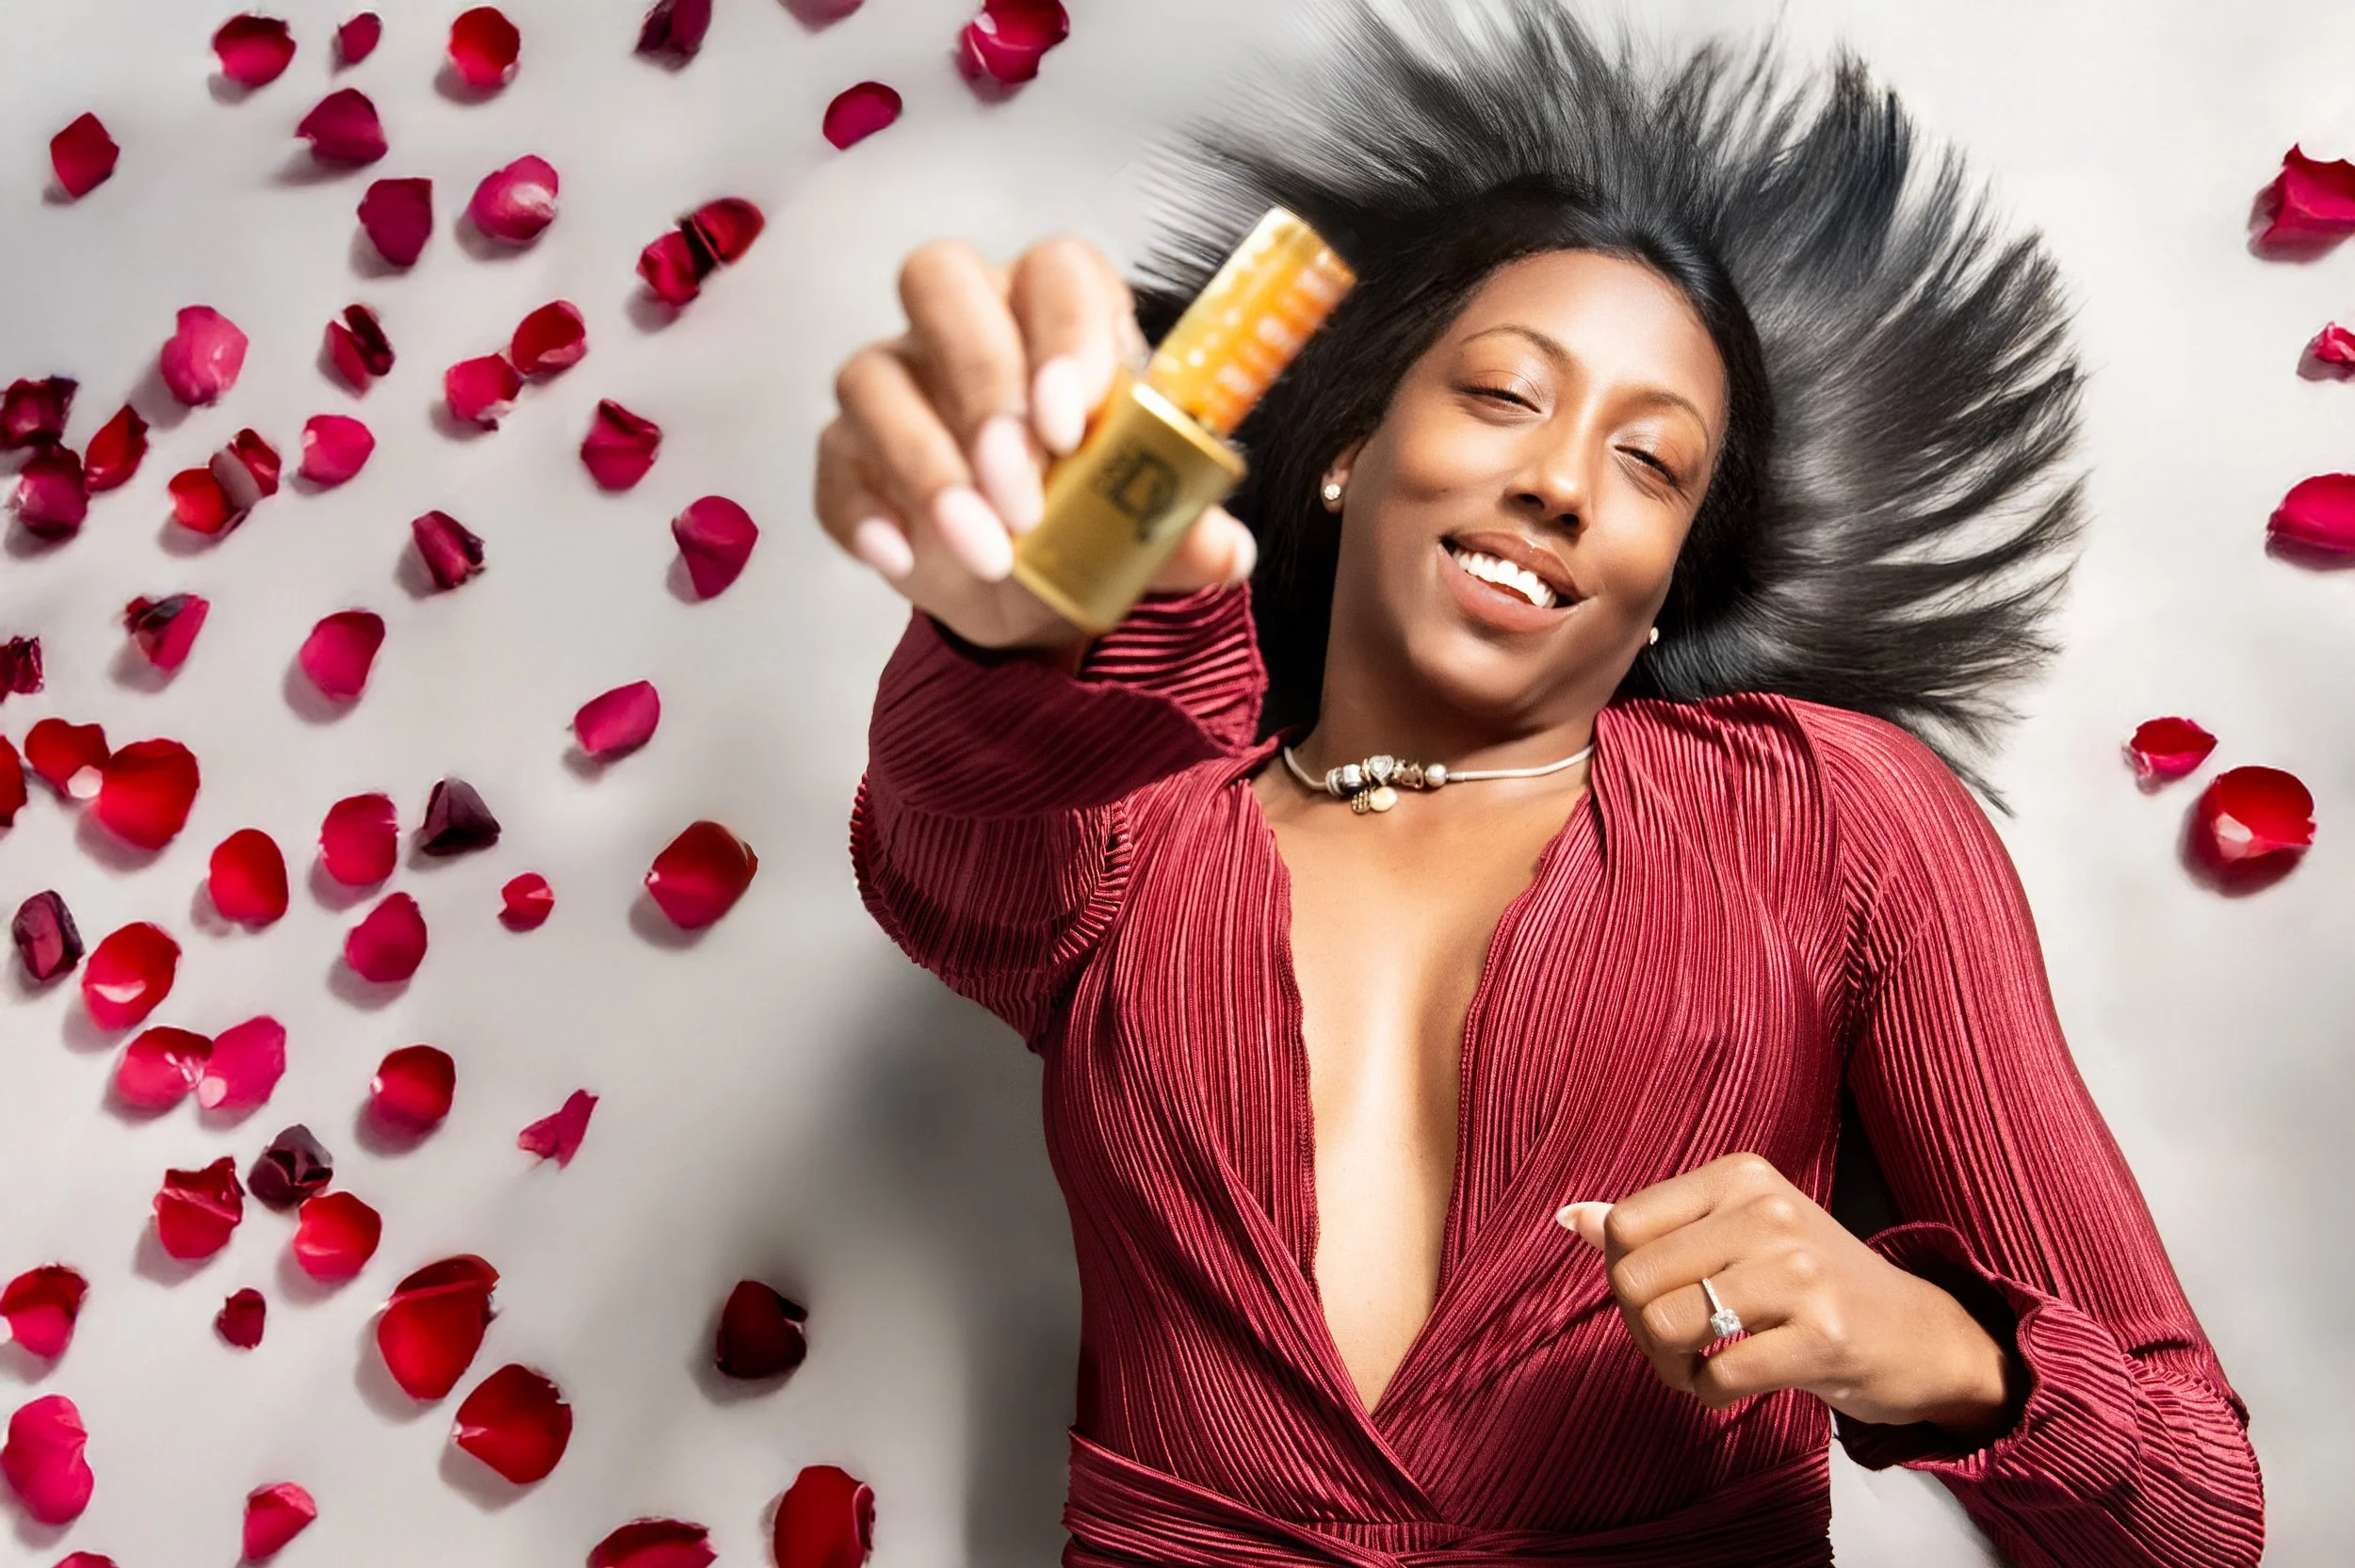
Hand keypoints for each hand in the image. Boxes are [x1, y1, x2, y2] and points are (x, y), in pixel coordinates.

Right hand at [813, 234, 1258, 653]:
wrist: (1031, 589)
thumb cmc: (1092, 518)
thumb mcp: (1149, 531)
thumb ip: (1182, 529)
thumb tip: (1227, 552)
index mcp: (1059, 316)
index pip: (1058, 270)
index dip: (1063, 331)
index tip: (1074, 422)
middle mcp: (968, 326)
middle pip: (940, 280)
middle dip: (983, 385)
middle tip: (1022, 491)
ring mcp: (899, 382)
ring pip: (872, 372)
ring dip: (928, 464)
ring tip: (984, 552)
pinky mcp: (848, 454)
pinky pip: (833, 462)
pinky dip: (864, 512)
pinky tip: (904, 559)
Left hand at [1557, 1153, 2020, 1439]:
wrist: (1919, 1333)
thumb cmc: (1811, 1282)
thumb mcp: (1736, 1232)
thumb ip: (1656, 1226)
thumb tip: (1568, 1216)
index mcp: (1740, 1176)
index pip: (1623, 1226)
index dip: (1622, 1276)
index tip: (1658, 1297)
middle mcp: (1769, 1211)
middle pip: (1633, 1279)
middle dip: (1640, 1329)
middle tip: (1677, 1346)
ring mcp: (1799, 1271)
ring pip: (1666, 1325)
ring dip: (1671, 1366)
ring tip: (1701, 1367)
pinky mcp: (1824, 1335)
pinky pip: (1718, 1375)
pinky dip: (1709, 1393)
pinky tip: (1732, 1384)